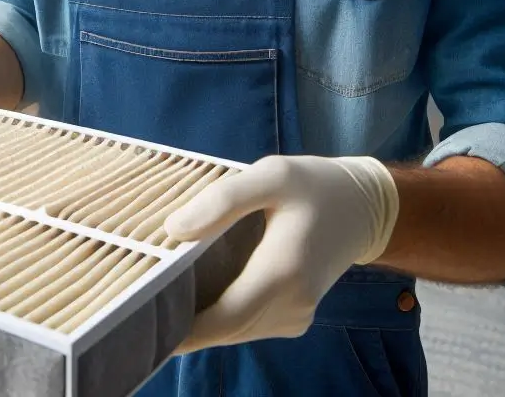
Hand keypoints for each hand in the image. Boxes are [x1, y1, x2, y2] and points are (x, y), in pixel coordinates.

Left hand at [164, 154, 398, 352]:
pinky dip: (222, 313)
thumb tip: (174, 229)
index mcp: (283, 272)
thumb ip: (223, 200)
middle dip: (183, 323)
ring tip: (162, 292)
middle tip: (141, 303)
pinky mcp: (294, 317)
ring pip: (235, 330)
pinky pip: (248, 323)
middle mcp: (291, 305)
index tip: (144, 319)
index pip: (223, 318)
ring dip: (201, 318)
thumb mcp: (271, 175)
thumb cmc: (314, 186)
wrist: (363, 208)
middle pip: (224, 329)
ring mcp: (295, 316)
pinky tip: (198, 289)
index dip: (182, 327)